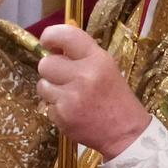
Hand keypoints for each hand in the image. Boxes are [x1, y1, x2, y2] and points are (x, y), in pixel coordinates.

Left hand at [37, 25, 150, 160]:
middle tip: (63, 77)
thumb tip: (52, 45)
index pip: (66, 35)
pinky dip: (56, 108)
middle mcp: (83, 75)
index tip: (47, 42)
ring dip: (51, 90)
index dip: (51, 36)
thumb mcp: (105, 66)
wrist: (125, 132)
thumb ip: (81, 54)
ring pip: (42, 85)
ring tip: (69, 96)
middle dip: (50, 69)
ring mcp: (71, 97)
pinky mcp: (63, 116)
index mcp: (97, 59)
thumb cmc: (114, 96)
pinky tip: (72, 111)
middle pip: (45, 63)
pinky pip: (47, 106)